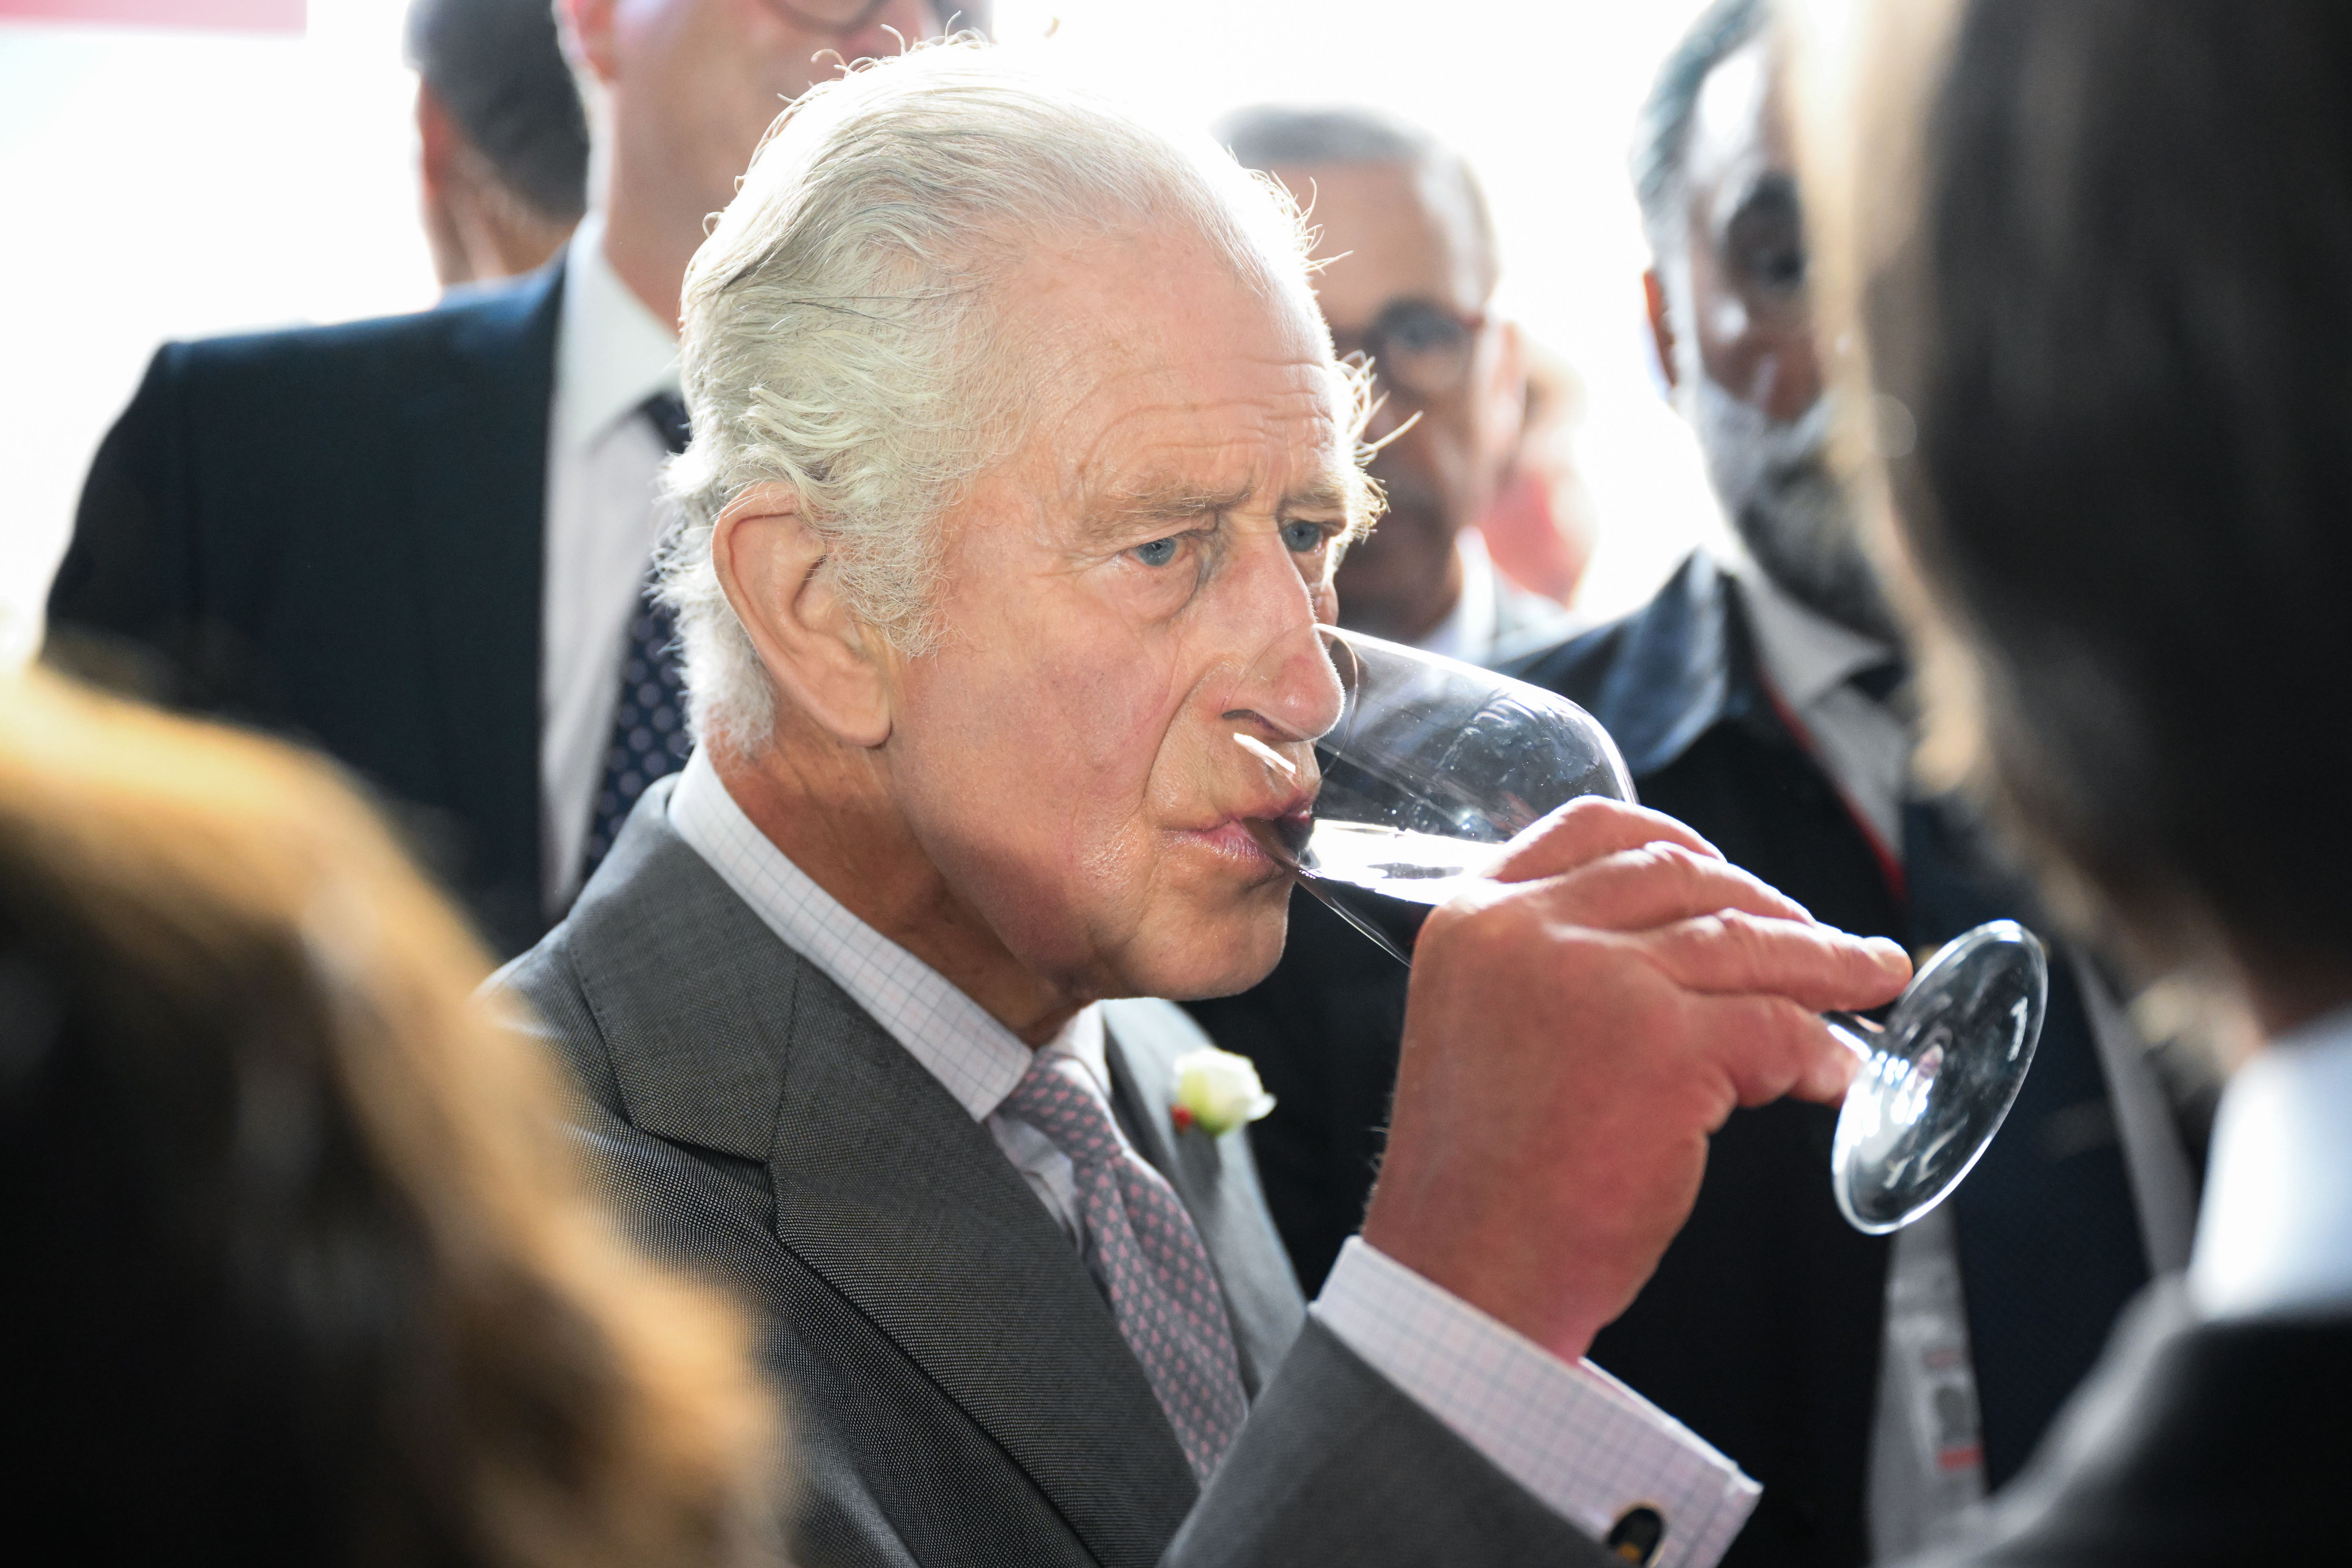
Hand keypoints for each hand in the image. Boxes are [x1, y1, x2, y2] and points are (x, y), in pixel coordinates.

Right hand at [1360, 797, 1911, 1361]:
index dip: (1675, 841)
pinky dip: (1822, 1052)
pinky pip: (1777, 1030)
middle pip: (1683, 879)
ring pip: (1746, 944)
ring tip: (1871, 977)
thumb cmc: (1479, 1180)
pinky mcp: (1666, 1049)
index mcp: (1476, 920)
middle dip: (1767, 905)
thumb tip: (1676, 951)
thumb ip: (1552, 972)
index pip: (1592, 828)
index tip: (1725, 866)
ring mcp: (1602, 984)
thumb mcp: (1485, 1030)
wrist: (1466, 1274)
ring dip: (1825, 963)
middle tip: (1821, 941)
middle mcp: (1531, 933)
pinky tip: (1839, 1073)